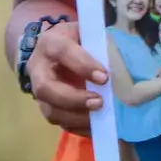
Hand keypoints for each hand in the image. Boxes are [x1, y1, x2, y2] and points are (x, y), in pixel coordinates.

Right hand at [26, 21, 108, 137]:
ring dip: (76, 117)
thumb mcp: (86, 33)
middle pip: (46, 88)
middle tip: (99, 102)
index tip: (104, 78)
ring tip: (99, 117)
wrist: (53, 49)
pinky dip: (77, 127)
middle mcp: (38, 68)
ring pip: (50, 109)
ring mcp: (38, 90)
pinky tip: (95, 127)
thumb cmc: (76, 39)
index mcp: (50, 43)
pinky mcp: (45, 106)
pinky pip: (58, 121)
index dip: (82, 65)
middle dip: (73, 98)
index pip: (62, 52)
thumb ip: (100, 44)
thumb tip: (122, 64)